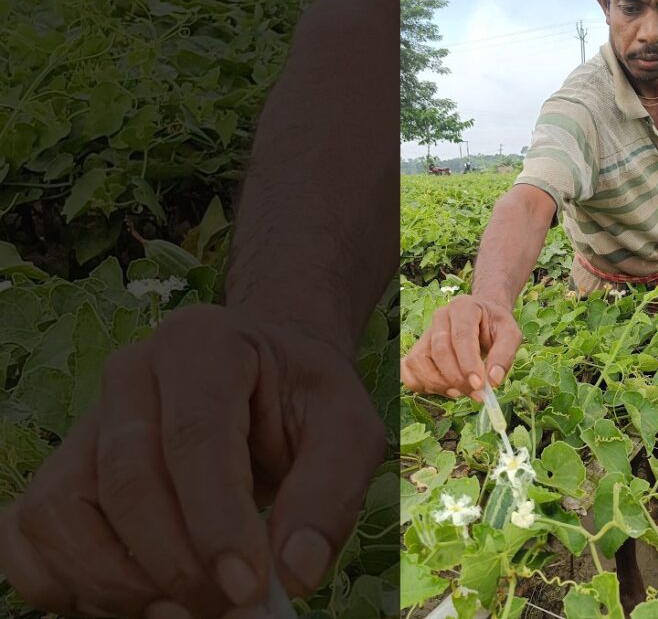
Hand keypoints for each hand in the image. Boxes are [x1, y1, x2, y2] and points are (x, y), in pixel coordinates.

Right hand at [0, 304, 386, 617]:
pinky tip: (142, 600)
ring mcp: (84, 425)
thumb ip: (330, 494)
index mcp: (201, 344)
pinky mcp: (61, 474)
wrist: (266, 384)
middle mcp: (128, 375)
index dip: (215, 520)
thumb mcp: (348, 430)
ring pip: (62, 514)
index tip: (248, 588)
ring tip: (193, 608)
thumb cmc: (304, 405)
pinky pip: (30, 540)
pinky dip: (72, 589)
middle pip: (126, 482)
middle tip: (233, 609)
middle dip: (178, 565)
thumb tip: (294, 573)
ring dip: (121, 584)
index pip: (193, 436)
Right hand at [401, 294, 522, 401]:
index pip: (461, 336)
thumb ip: (504, 356)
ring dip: (439, 384)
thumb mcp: (510, 335)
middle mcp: (440, 317)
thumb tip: (493, 381)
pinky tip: (444, 389)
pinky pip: (409, 371)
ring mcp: (425, 333)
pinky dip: (423, 385)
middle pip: (439, 350)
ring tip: (461, 392)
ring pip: (419, 361)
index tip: (479, 385)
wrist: (483, 318)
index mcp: (464, 307)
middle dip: (457, 378)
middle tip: (476, 394)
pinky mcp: (418, 349)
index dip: (468, 363)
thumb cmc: (495, 326)